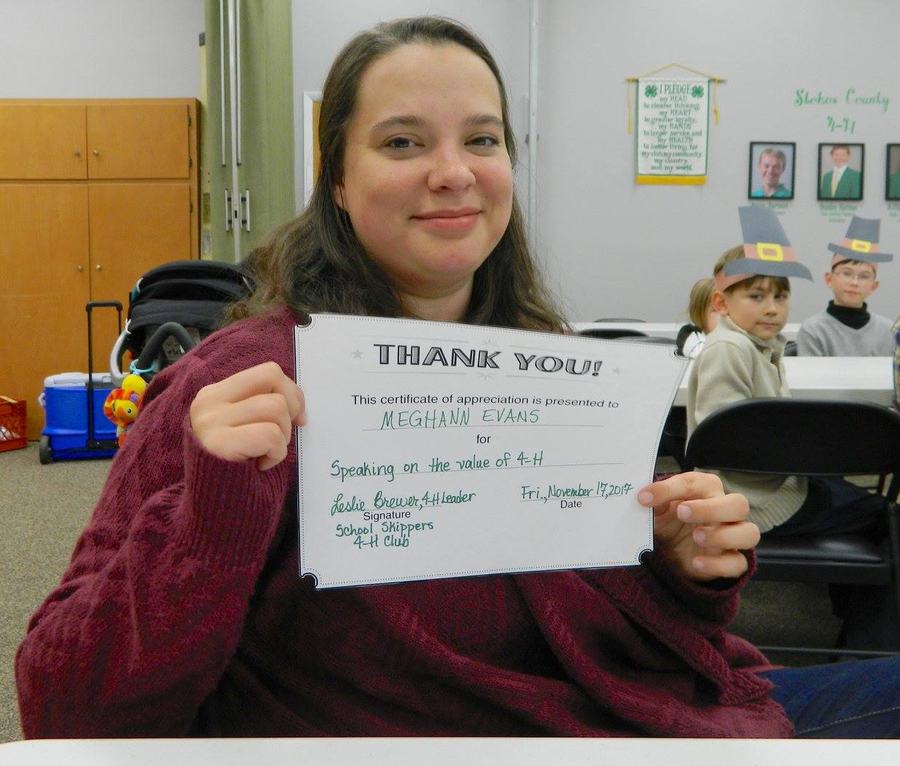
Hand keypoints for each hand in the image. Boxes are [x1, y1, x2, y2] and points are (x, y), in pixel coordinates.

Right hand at [190, 361, 305, 470]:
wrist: (211, 510)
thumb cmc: (237, 467)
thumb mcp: (244, 427)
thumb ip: (261, 406)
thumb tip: (299, 407)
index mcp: (215, 394)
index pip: (268, 372)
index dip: (292, 392)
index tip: (297, 417)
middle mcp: (209, 402)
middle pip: (273, 379)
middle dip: (291, 407)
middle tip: (281, 436)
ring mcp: (210, 422)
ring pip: (275, 407)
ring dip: (282, 436)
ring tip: (266, 453)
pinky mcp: (218, 444)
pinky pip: (270, 435)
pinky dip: (276, 454)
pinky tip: (261, 466)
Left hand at [637, 471, 758, 581]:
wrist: (670, 554)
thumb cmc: (668, 523)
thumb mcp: (656, 510)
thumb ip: (654, 501)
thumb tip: (645, 497)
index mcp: (706, 491)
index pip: (697, 483)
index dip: (671, 488)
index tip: (645, 497)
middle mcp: (724, 511)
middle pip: (738, 504)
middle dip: (711, 508)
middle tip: (682, 512)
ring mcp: (731, 538)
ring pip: (749, 533)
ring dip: (724, 535)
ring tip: (696, 536)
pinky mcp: (730, 562)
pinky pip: (737, 563)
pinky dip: (718, 564)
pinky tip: (696, 562)